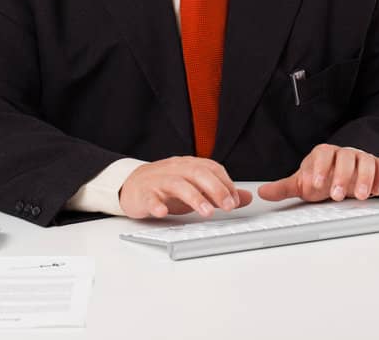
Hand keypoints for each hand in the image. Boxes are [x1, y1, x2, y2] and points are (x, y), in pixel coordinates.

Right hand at [119, 156, 253, 218]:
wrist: (131, 185)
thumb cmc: (167, 188)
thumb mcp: (196, 188)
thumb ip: (220, 193)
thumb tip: (246, 197)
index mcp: (190, 165)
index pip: (212, 169)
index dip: (226, 184)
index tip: (235, 200)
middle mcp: (176, 169)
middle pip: (198, 173)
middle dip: (216, 189)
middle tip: (228, 206)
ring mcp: (159, 180)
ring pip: (178, 184)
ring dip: (194, 198)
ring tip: (206, 212)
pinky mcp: (144, 193)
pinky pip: (150, 197)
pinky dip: (157, 204)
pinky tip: (163, 212)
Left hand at [257, 144, 378, 202]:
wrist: (344, 172)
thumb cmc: (323, 177)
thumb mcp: (304, 182)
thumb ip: (285, 187)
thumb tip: (262, 193)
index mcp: (324, 154)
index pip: (322, 155)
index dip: (319, 168)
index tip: (315, 184)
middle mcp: (344, 153)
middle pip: (345, 158)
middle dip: (341, 176)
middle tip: (336, 195)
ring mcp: (362, 158)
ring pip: (366, 161)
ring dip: (364, 178)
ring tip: (359, 196)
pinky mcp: (377, 165)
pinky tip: (375, 191)